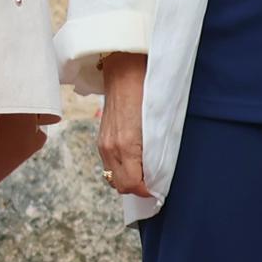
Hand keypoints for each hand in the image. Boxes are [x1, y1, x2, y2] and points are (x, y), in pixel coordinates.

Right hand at [92, 56, 150, 198]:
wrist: (125, 71)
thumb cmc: (148, 94)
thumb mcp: (158, 126)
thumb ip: (157, 153)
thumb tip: (159, 173)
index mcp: (126, 146)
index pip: (133, 184)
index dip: (147, 191)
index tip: (159, 189)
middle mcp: (111, 148)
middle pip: (121, 186)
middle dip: (137, 188)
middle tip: (154, 183)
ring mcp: (103, 144)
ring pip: (113, 176)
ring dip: (128, 178)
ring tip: (145, 171)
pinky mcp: (101, 138)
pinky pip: (109, 164)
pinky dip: (121, 168)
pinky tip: (134, 159)